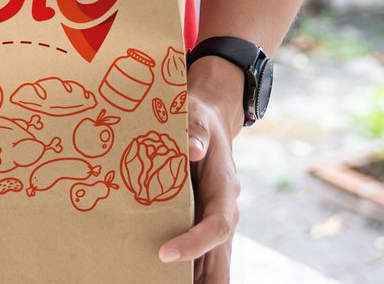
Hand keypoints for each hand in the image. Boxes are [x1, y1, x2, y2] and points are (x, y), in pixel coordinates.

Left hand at [156, 91, 239, 282]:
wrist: (207, 119)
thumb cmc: (198, 117)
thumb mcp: (196, 116)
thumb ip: (196, 132)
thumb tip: (193, 149)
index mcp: (224, 189)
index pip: (217, 226)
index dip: (195, 243)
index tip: (165, 253)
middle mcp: (222, 211)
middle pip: (220, 256)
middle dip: (208, 280)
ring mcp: (211, 219)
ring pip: (211, 260)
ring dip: (195, 278)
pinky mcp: (198, 221)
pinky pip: (198, 253)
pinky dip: (187, 269)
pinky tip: (159, 277)